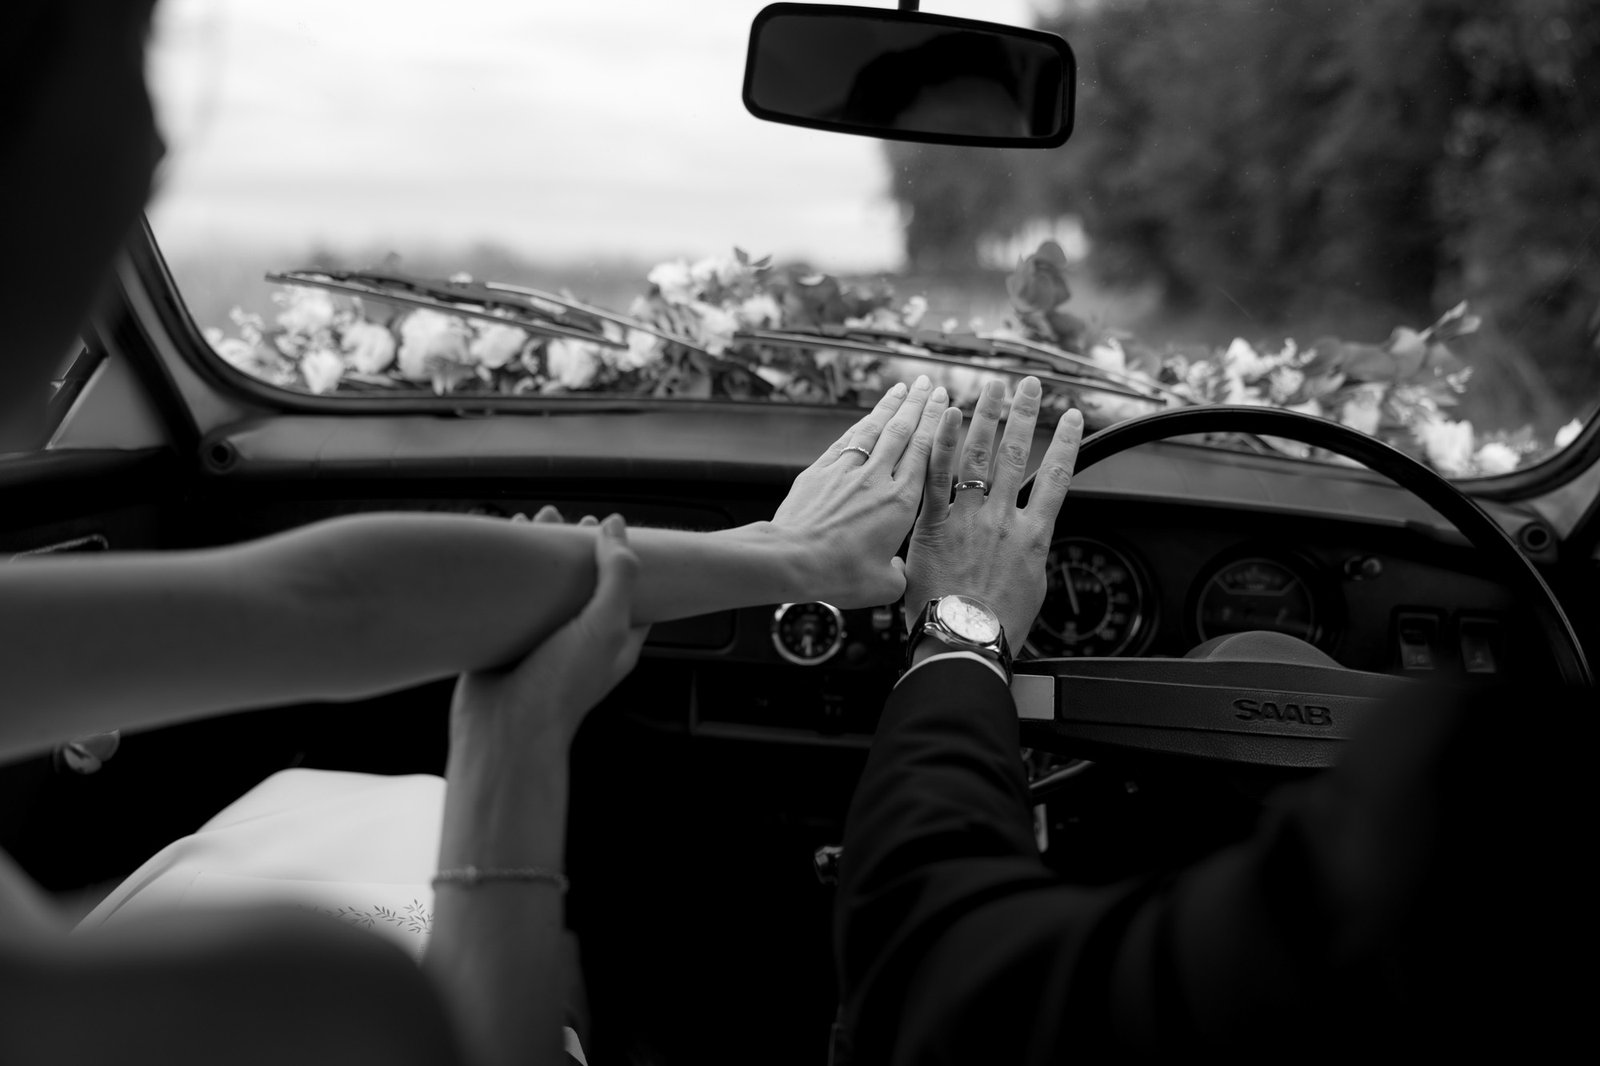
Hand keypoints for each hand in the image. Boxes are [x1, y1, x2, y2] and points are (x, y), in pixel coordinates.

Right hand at [451, 511, 649, 752]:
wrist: (504, 730)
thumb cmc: (561, 688)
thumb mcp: (605, 626)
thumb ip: (618, 575)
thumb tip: (617, 528)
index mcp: (616, 639)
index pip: (629, 590)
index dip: (622, 557)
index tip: (608, 526)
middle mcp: (581, 639)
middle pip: (583, 583)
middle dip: (575, 548)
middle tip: (565, 519)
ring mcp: (543, 641)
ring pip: (545, 588)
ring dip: (539, 554)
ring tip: (533, 521)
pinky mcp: (508, 641)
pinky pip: (510, 600)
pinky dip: (507, 572)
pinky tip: (501, 549)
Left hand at [769, 376, 948, 606]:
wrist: (791, 560)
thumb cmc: (838, 574)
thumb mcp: (883, 586)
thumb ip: (900, 574)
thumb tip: (899, 571)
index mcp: (901, 503)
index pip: (925, 453)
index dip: (936, 424)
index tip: (944, 404)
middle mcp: (877, 479)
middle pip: (903, 432)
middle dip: (917, 405)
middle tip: (928, 384)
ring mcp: (847, 471)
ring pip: (874, 429)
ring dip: (890, 405)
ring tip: (902, 387)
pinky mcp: (820, 471)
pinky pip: (846, 440)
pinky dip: (860, 424)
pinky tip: (868, 415)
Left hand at [904, 376, 1083, 643]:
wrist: (965, 641)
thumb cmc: (996, 626)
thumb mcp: (1030, 590)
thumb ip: (1026, 559)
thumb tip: (1026, 551)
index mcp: (1033, 537)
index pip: (1057, 478)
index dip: (1067, 444)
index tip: (1073, 417)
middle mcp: (1004, 519)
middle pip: (1018, 456)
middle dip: (1026, 416)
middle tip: (1030, 385)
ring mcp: (969, 518)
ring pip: (980, 457)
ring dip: (989, 417)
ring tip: (995, 387)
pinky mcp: (935, 524)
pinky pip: (938, 476)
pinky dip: (942, 443)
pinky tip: (948, 414)